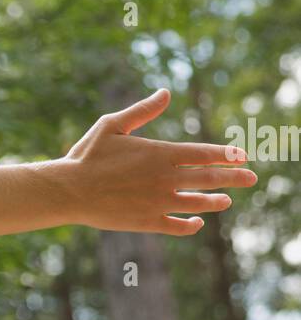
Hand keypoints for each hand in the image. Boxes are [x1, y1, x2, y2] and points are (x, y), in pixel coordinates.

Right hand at [60, 88, 257, 234]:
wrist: (68, 191)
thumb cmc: (87, 155)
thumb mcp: (113, 125)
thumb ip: (143, 111)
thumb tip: (165, 93)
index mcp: (160, 154)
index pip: (205, 154)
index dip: (227, 155)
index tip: (242, 156)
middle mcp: (165, 179)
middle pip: (210, 178)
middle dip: (234, 177)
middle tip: (252, 178)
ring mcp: (158, 203)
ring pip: (198, 203)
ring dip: (216, 201)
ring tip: (227, 200)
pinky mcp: (147, 222)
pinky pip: (177, 226)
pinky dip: (191, 225)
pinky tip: (197, 222)